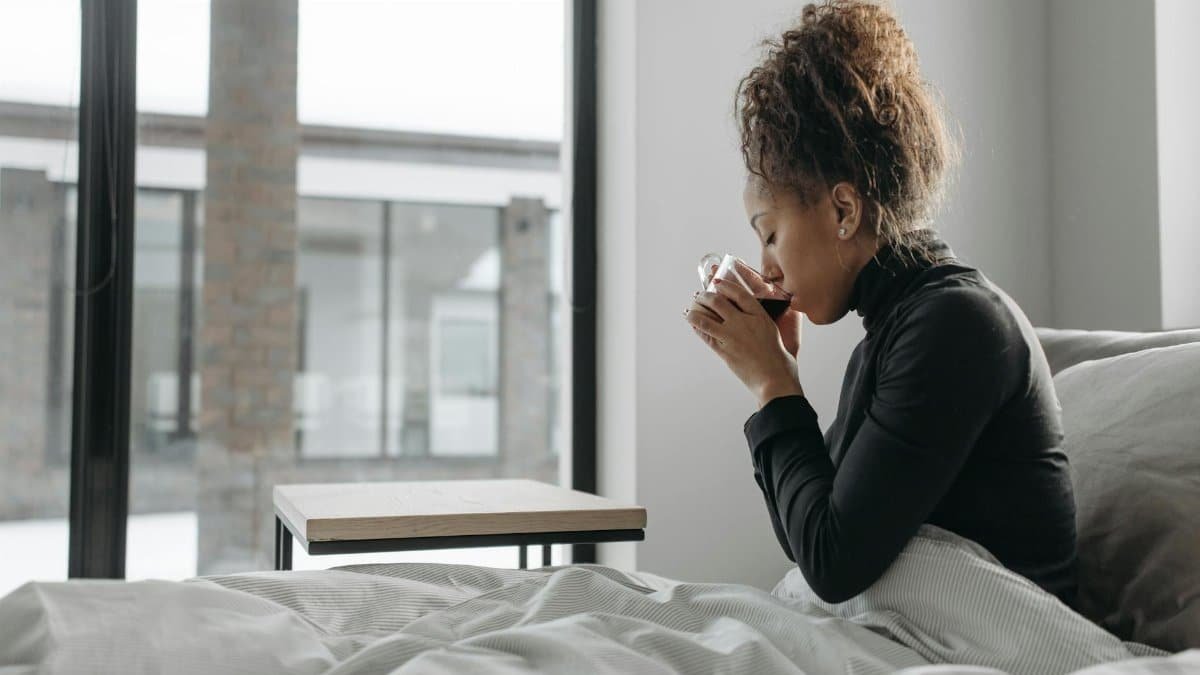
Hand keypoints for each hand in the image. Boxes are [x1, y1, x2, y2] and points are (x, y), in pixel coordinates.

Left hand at [685, 278, 804, 407]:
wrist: (775, 380)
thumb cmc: (780, 361)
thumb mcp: (776, 334)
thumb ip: (766, 322)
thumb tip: (762, 315)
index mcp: (760, 317)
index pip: (740, 294)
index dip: (726, 286)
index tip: (717, 282)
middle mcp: (744, 323)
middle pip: (718, 302)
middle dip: (706, 296)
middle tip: (700, 295)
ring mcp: (732, 337)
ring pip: (706, 318)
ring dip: (695, 311)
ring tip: (690, 309)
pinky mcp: (724, 351)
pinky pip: (706, 336)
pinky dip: (697, 327)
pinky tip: (692, 323)